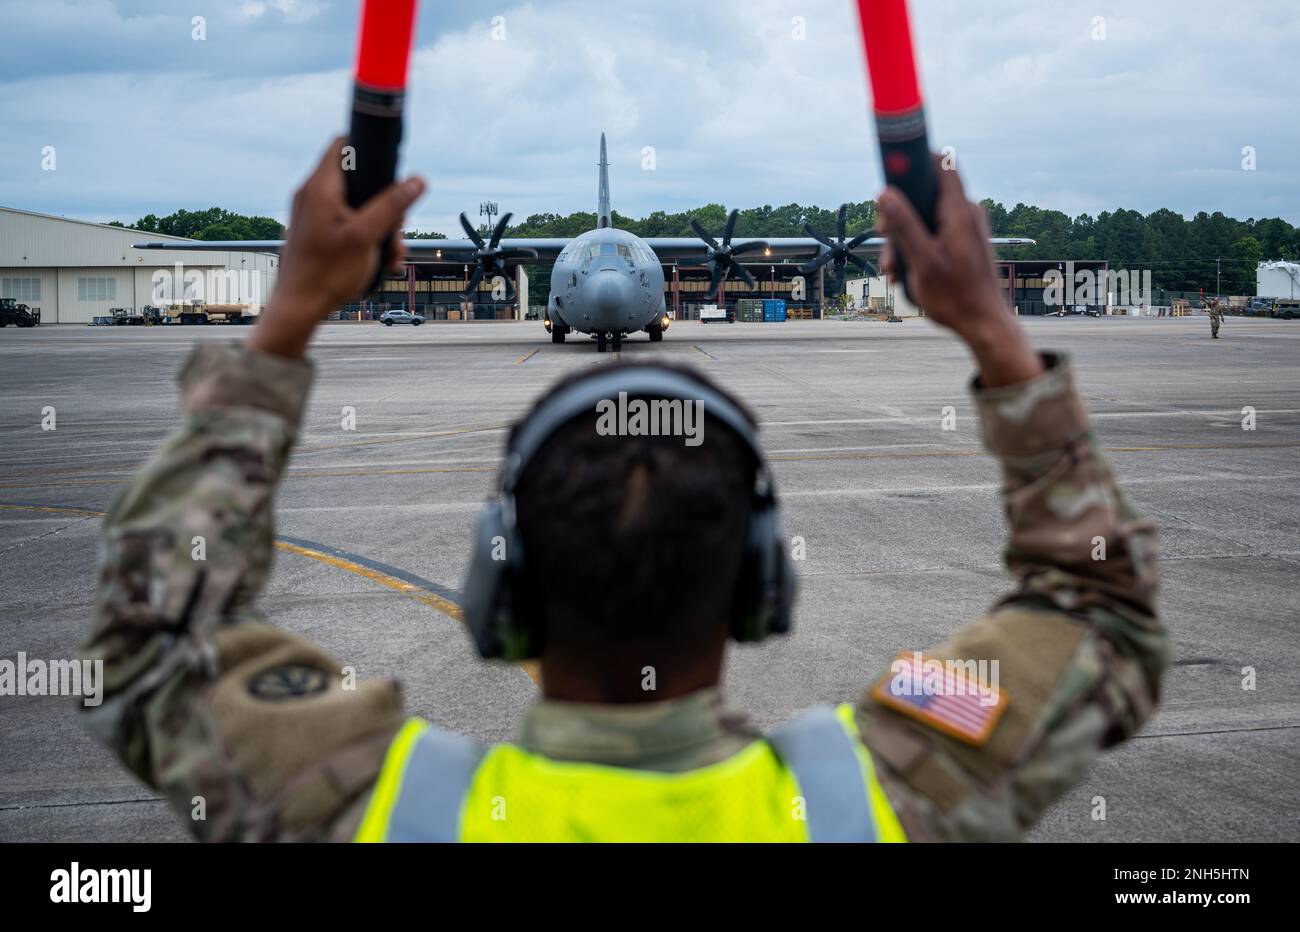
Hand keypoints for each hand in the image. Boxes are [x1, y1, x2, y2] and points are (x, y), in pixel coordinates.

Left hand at [249, 136, 426, 358]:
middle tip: (398, 229)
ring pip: (356, 205)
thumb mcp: (367, 236)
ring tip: (391, 254)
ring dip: (379, 225)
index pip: (343, 144)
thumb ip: (392, 205)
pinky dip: (365, 236)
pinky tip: (379, 261)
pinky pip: (346, 223)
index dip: (370, 150)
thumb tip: (417, 180)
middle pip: (357, 179)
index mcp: (320, 187)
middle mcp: (312, 194)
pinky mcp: (315, 231)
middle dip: (385, 202)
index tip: (392, 169)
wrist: (298, 307)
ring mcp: (312, 213)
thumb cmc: (326, 273)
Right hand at [877, 155, 1042, 386]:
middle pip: (926, 193)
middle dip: (899, 212)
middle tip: (884, 236)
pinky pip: (934, 234)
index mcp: (960, 212)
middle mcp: (967, 214)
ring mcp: (966, 229)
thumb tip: (884, 193)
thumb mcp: (922, 261)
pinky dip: (916, 248)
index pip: (941, 164)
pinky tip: (905, 273)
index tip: (892, 168)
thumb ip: (904, 225)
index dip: (915, 160)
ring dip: (903, 238)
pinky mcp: (963, 244)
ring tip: (893, 269)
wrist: (984, 324)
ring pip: (926, 218)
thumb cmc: (956, 296)